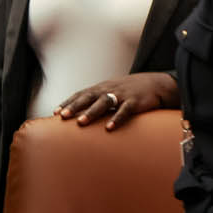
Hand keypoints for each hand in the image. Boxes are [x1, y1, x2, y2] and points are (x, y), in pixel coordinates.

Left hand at [56, 71, 180, 130]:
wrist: (156, 84)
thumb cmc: (130, 91)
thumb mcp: (112, 92)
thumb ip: (98, 101)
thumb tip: (81, 114)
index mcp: (102, 88)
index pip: (81, 94)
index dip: (69, 102)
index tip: (56, 112)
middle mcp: (109, 89)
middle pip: (88, 97)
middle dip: (74, 106)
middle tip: (62, 116)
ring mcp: (122, 95)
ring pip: (104, 102)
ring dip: (91, 112)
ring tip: (81, 123)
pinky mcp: (135, 102)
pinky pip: (124, 111)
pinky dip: (116, 118)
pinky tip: (109, 128)